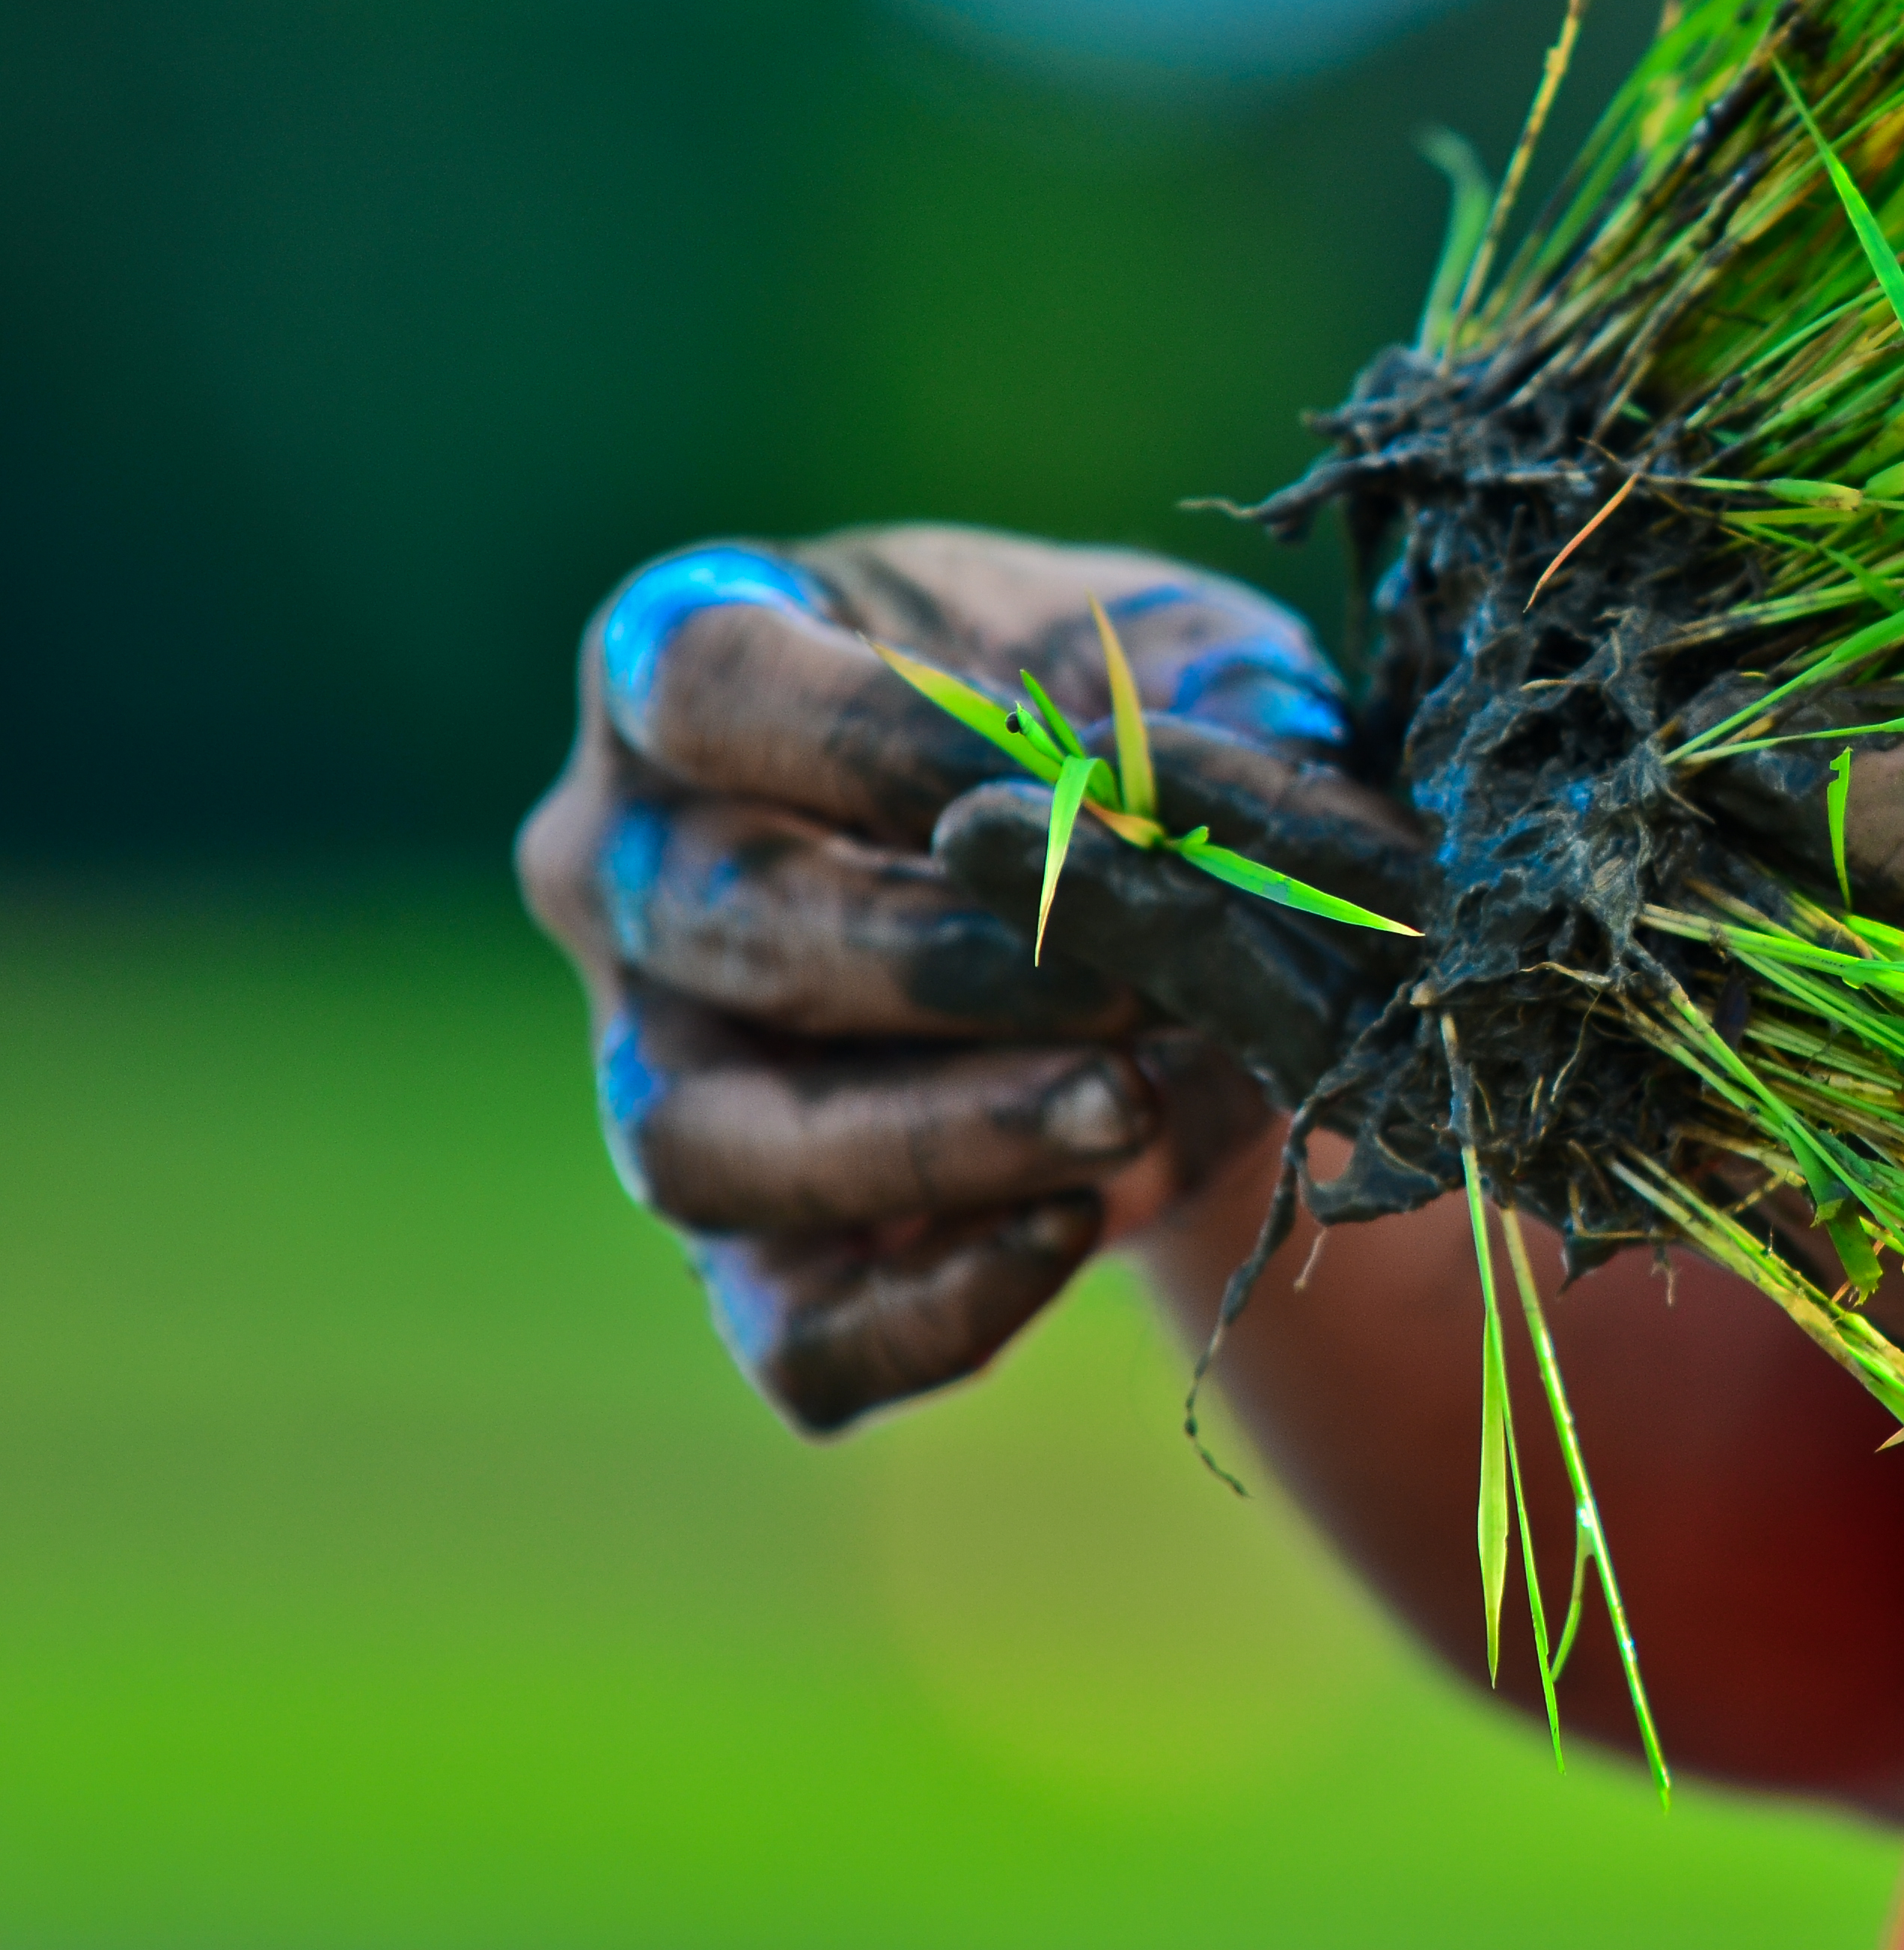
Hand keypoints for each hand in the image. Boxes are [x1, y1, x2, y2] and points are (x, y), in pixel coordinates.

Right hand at [516, 525, 1415, 1431]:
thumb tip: (1174, 795)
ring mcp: (654, 1061)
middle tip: (1133, 984)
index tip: (1082, 793)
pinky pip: (786, 1330)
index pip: (710, 684)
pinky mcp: (745, 1242)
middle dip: (942, 964)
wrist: (1168, 903)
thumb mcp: (1193, 656)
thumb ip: (1197, 693)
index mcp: (690, 655)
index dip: (886, 742)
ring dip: (931, 1140)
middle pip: (719, 923)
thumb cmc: (1138, 730)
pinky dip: (926, 1311)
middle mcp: (623, 861)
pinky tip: (1073, 1224)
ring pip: (702, 1146)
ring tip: (1124, 1107)